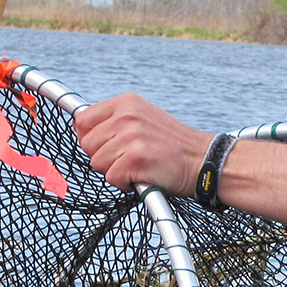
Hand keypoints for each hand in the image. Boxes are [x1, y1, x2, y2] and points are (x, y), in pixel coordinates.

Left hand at [74, 93, 212, 195]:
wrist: (203, 160)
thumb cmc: (173, 146)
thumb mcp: (143, 119)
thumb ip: (116, 121)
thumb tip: (83, 132)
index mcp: (126, 103)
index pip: (82, 120)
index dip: (89, 139)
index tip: (104, 148)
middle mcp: (127, 115)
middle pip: (87, 144)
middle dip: (102, 158)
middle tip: (126, 160)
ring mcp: (131, 136)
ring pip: (97, 163)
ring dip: (114, 172)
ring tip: (137, 167)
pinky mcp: (136, 158)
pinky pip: (111, 177)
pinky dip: (124, 183)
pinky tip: (142, 176)